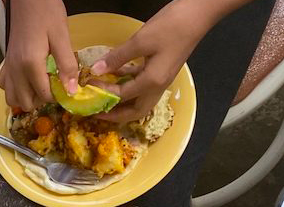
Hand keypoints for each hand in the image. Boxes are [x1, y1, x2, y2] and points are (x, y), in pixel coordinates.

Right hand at [0, 0, 76, 111]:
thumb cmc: (47, 12)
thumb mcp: (62, 36)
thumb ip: (67, 65)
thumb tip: (72, 91)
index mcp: (30, 64)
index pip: (44, 95)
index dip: (58, 96)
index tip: (68, 88)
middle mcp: (16, 69)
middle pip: (25, 102)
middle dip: (41, 100)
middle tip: (55, 87)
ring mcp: (8, 67)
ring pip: (12, 98)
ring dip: (27, 98)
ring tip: (41, 86)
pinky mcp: (6, 62)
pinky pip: (5, 86)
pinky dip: (15, 89)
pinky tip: (28, 80)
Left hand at [88, 0, 204, 123]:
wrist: (196, 16)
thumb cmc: (170, 27)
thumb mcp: (141, 41)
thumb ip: (118, 57)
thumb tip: (95, 70)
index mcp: (152, 82)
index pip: (122, 96)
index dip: (103, 93)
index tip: (87, 88)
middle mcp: (158, 86)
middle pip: (135, 111)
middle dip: (115, 115)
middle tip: (96, 112)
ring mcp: (161, 79)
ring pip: (139, 99)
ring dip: (121, 101)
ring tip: (103, 97)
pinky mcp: (161, 69)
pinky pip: (142, 83)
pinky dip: (129, 83)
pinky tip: (115, 74)